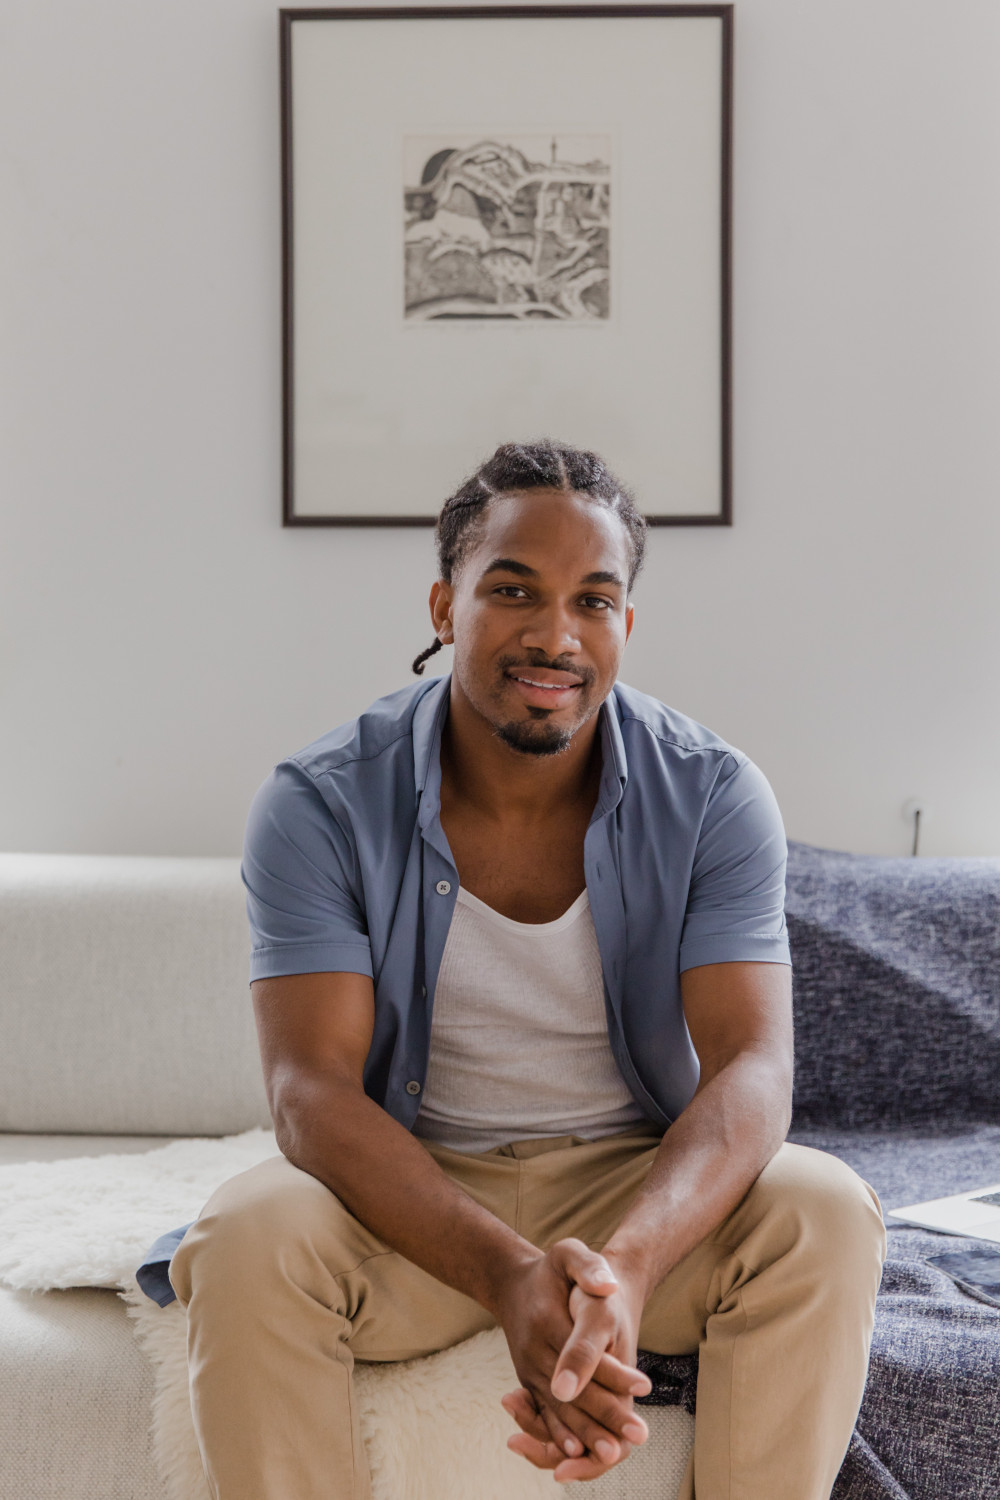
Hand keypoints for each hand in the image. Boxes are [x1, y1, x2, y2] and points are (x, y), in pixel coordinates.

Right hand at [492, 1239, 650, 1481]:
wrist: (513, 1284)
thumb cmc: (550, 1271)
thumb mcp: (567, 1253)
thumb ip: (588, 1266)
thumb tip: (608, 1286)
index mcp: (546, 1320)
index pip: (584, 1352)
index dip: (614, 1370)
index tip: (645, 1385)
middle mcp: (533, 1351)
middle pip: (572, 1389)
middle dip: (606, 1414)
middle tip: (639, 1433)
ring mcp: (529, 1371)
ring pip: (558, 1409)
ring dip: (586, 1434)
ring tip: (615, 1453)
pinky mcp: (529, 1383)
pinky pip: (543, 1414)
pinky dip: (560, 1435)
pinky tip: (579, 1454)